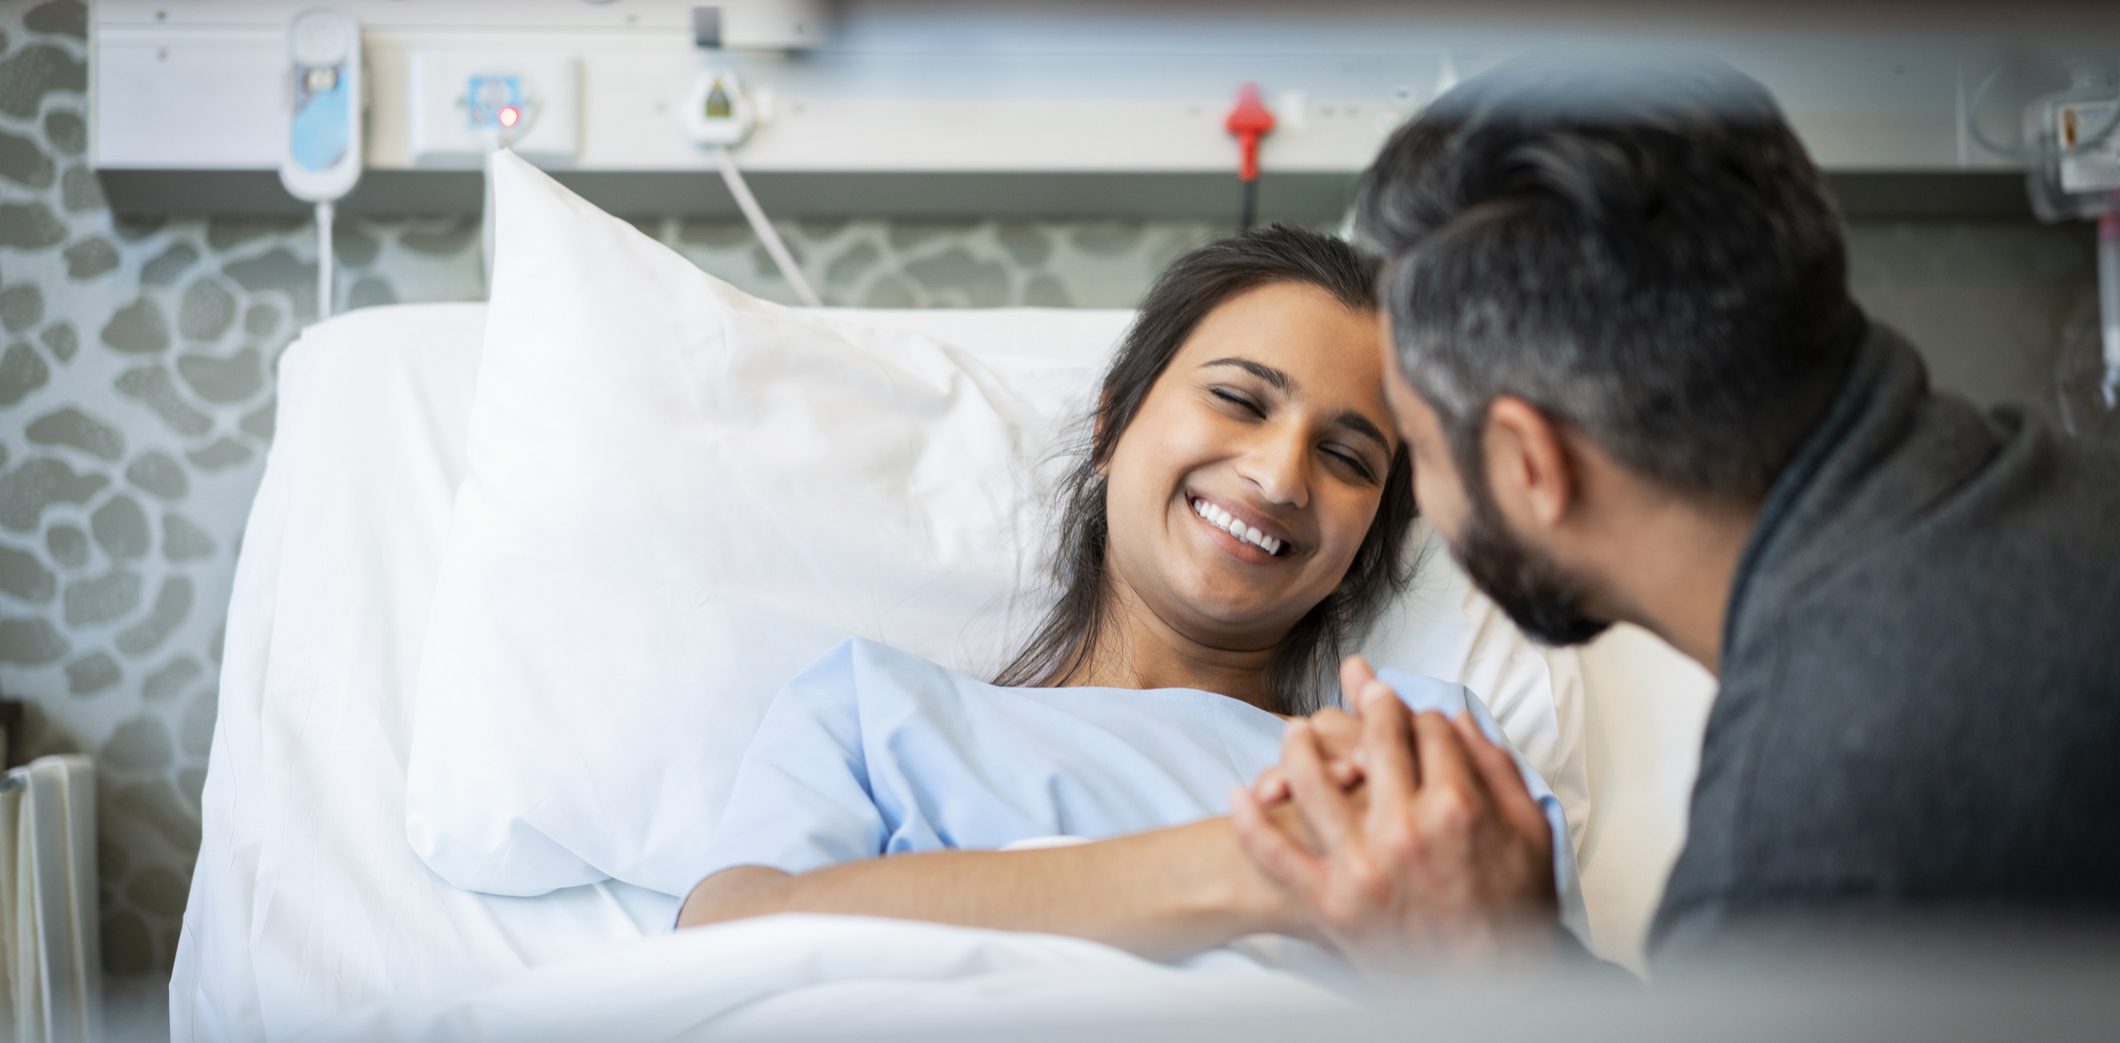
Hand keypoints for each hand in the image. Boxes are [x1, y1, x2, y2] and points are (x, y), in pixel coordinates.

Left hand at [1228, 671, 1558, 973]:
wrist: (1494, 989)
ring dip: (1298, 746)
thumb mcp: (1531, 832)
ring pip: (1312, 782)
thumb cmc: (1515, 913)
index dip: (1418, 711)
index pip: (1427, 729)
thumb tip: (1459, 720)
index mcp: (1457, 805)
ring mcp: (1362, 865)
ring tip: (1293, 732)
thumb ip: (1496, 769)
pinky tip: (1239, 796)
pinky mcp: (1330, 902)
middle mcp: (1404, 828)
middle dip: (1367, 707)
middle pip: (1372, 741)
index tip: (1408, 707)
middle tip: (1358, 692)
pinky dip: (1251, 822)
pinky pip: (1276, 855)